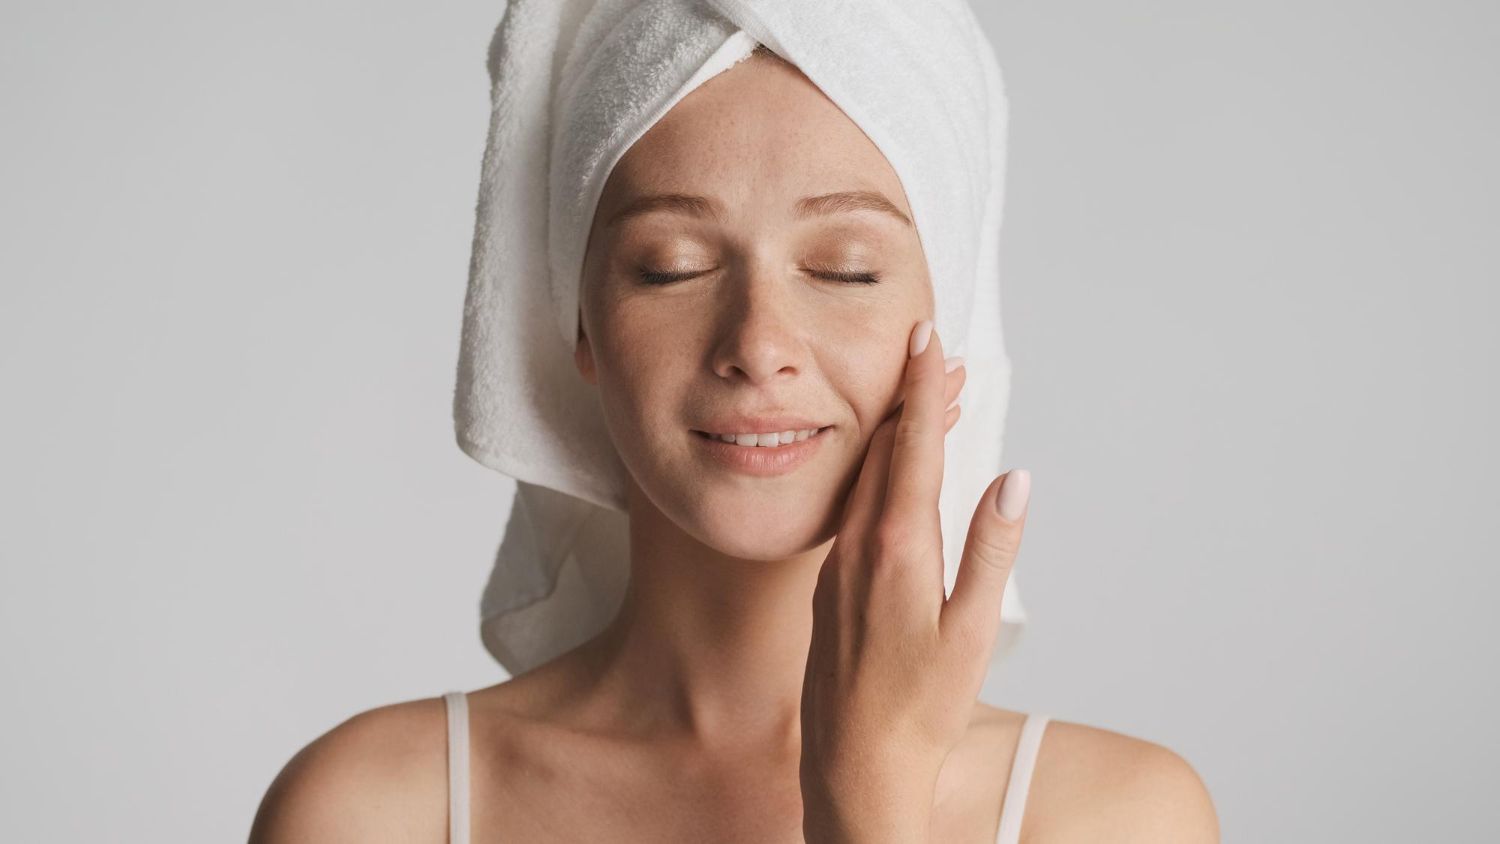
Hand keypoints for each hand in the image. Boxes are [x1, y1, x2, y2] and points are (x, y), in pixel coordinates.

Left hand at [800, 319, 1031, 843]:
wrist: (854, 762)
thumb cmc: (920, 708)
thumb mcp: (972, 631)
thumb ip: (992, 550)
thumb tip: (1013, 480)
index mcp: (898, 547)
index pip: (912, 446)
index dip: (921, 387)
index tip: (926, 340)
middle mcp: (860, 545)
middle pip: (885, 450)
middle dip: (912, 395)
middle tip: (935, 351)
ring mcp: (840, 563)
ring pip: (866, 477)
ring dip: (894, 434)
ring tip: (922, 399)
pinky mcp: (832, 584)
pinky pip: (853, 508)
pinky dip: (876, 476)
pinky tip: (891, 474)